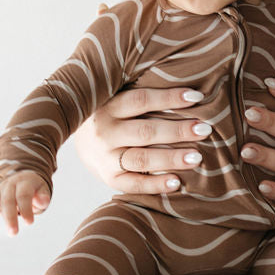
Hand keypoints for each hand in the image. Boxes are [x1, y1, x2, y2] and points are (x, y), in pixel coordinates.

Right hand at [0, 171, 50, 237]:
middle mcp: (8, 185)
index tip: (29, 223)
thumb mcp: (42, 190)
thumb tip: (42, 201)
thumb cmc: (33, 189)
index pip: (23, 195)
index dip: (26, 208)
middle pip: (6, 200)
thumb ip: (43, 196)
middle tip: (13, 233)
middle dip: (9, 217)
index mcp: (24, 183)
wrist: (22, 178)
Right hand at [73, 85, 213, 195]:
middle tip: (205, 129)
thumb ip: (142, 95)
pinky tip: (177, 183)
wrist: (70, 133)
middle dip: (178, 130)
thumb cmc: (109, 112)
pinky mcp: (108, 177)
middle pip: (145, 131)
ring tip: (197, 158)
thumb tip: (188, 90)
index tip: (197, 97)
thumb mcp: (115, 97)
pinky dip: (155, 184)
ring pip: (142, 159)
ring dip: (171, 158)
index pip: (141, 100)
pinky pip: (133, 184)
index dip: (169, 98)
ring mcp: (105, 157)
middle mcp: (106, 132)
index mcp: (109, 106)